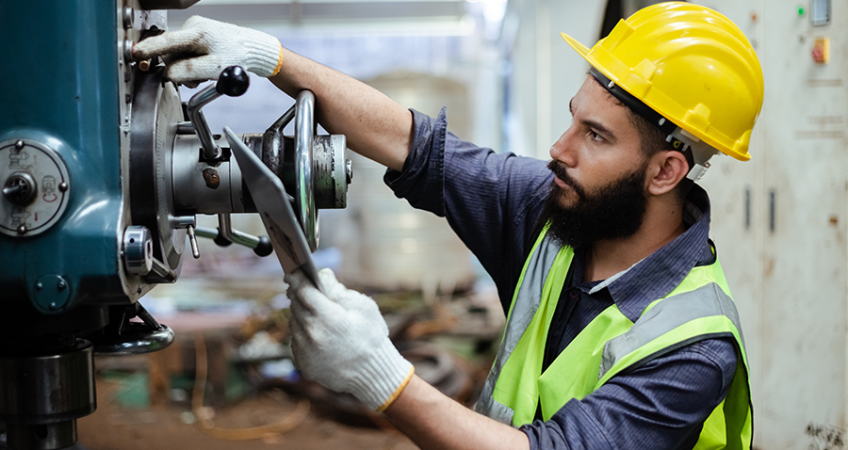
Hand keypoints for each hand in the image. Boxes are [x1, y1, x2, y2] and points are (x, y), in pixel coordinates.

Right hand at [133, 16, 282, 84]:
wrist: (254, 49)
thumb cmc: (239, 57)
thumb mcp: (214, 69)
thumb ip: (188, 72)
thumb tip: (167, 74)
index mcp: (196, 33)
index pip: (166, 42)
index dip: (148, 50)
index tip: (134, 54)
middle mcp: (193, 27)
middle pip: (171, 53)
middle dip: (180, 70)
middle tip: (196, 80)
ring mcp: (195, 30)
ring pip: (178, 54)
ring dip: (187, 69)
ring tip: (205, 74)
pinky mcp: (198, 35)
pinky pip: (186, 53)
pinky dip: (193, 64)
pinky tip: (205, 68)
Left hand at [285, 268, 413, 410]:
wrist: (374, 374)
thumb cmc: (372, 337)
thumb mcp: (363, 307)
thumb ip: (339, 290)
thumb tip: (321, 276)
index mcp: (327, 317)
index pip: (303, 291)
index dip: (297, 278)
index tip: (292, 272)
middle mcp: (311, 334)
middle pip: (296, 306)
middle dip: (300, 296)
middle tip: (305, 290)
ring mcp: (305, 351)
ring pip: (295, 323)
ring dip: (302, 316)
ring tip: (317, 315)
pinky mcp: (303, 364)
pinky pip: (297, 342)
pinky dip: (304, 335)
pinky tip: (320, 336)